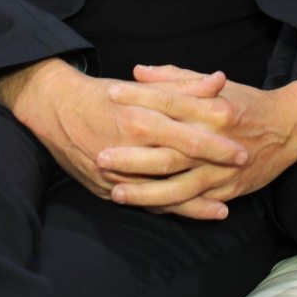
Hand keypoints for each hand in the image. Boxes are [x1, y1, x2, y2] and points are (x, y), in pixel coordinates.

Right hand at [0, 58, 247, 218]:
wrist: (55, 108)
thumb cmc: (102, 94)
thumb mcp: (142, 86)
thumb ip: (182, 87)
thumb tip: (219, 81)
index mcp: (141, 117)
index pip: (187, 132)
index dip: (216, 141)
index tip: (241, 147)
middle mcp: (132, 146)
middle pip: (181, 161)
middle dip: (212, 168)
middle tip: (240, 172)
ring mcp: (119, 173)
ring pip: (163, 191)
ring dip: (194, 201)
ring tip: (222, 208)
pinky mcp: (107, 188)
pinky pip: (143, 204)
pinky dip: (167, 210)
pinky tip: (185, 214)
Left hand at [98, 64, 296, 208]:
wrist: (287, 128)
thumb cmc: (245, 101)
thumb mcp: (213, 84)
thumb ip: (175, 77)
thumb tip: (138, 71)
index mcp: (210, 107)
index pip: (167, 101)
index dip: (138, 98)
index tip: (110, 95)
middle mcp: (214, 139)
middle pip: (167, 148)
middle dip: (133, 154)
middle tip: (101, 155)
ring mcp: (220, 168)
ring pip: (177, 184)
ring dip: (145, 190)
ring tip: (116, 191)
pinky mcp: (227, 190)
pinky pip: (194, 201)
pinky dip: (171, 207)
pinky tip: (148, 209)